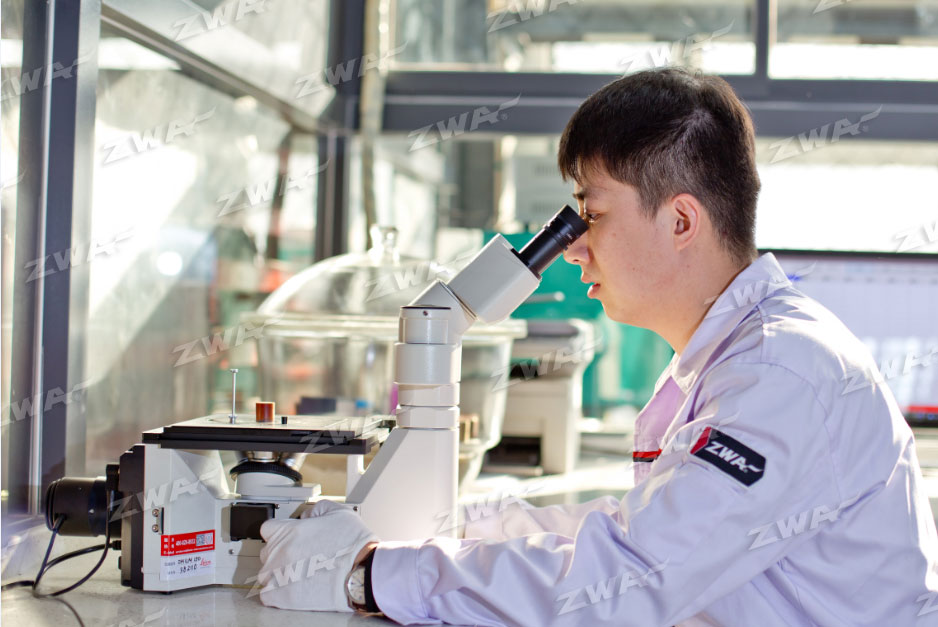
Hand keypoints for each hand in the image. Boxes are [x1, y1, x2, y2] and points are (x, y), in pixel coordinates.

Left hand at [258, 501, 377, 611]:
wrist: (361, 572)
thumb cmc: (352, 545)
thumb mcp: (339, 512)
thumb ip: (317, 508)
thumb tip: (307, 515)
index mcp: (288, 531)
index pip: (268, 528)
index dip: (281, 531)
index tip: (289, 537)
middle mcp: (279, 551)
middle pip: (268, 551)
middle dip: (281, 552)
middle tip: (300, 555)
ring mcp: (278, 575)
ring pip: (266, 573)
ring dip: (278, 572)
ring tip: (298, 573)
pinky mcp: (281, 596)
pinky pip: (267, 594)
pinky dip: (276, 592)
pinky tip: (291, 588)